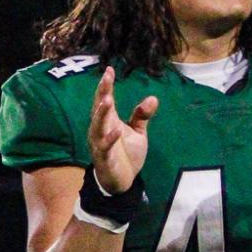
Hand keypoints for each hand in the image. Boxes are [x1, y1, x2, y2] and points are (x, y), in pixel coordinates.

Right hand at [87, 67, 157, 194]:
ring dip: (102, 113)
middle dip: (102, 93)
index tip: (109, 70)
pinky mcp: (104, 158)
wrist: (121, 182)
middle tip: (106, 79)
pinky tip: (116, 130)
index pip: (105, 99)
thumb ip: (142, 116)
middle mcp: (101, 129)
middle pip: (99, 108)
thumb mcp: (138, 133)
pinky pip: (105, 147)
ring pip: (98, 126)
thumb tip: (153, 98)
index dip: (106, 85)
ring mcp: (100, 143)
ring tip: (107, 100)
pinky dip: (110, 139)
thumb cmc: (126, 155)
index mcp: (108, 121)